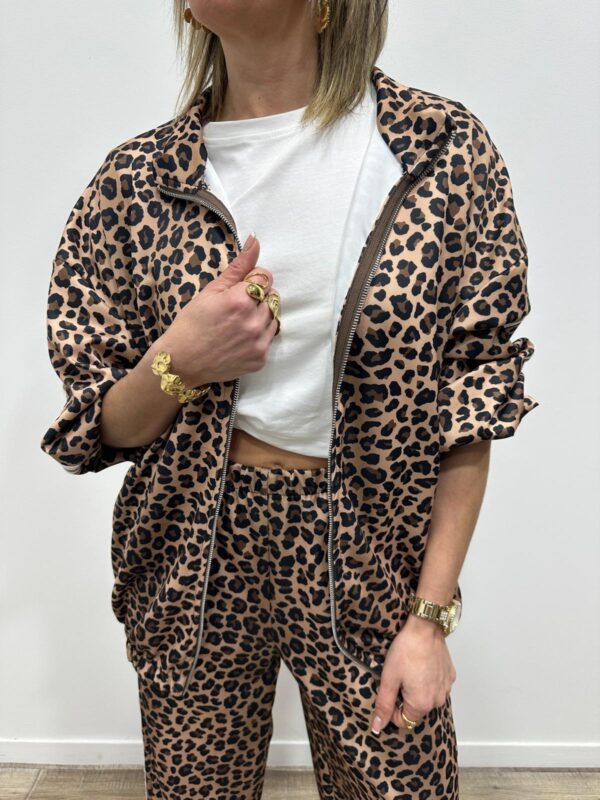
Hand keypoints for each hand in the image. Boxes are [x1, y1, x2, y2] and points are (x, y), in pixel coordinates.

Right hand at [157, 233, 279, 386]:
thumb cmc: (192, 323)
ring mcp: (259, 343)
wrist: (182, 362)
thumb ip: (238, 266)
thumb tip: (255, 240)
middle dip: (258, 297)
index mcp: (241, 300)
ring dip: (261, 316)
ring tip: (238, 323)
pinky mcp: (260, 359)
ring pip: (274, 317)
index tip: (238, 289)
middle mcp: (254, 322)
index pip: (265, 277)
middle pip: (272, 296)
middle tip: (236, 307)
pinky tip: (239, 338)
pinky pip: (269, 338)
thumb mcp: (211, 291)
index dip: (251, 280)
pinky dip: (258, 336)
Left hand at [370, 616, 455, 734]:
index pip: (404, 722)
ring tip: (410, 670)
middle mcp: (438, 700)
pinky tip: (421, 665)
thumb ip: (384, 705)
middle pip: (416, 710)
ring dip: (417, 690)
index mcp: (422, 704)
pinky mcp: (450, 676)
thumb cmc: (406, 651)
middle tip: (398, 678)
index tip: (389, 692)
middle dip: (405, 699)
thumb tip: (377, 727)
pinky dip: (428, 681)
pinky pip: (437, 686)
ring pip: (427, 698)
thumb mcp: (389, 678)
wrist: (425, 628)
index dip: (392, 710)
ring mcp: (446, 688)